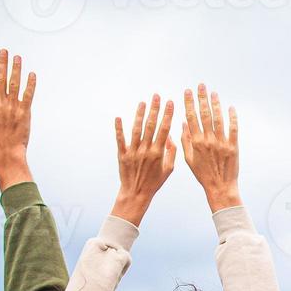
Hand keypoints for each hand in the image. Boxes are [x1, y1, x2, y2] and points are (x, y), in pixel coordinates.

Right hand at [0, 50, 35, 189]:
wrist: (7, 155)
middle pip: (0, 79)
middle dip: (1, 63)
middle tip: (3, 50)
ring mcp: (12, 108)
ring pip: (14, 84)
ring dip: (16, 69)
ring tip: (17, 57)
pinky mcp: (24, 113)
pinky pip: (28, 95)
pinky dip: (30, 84)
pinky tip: (32, 74)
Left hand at [111, 94, 176, 226]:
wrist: (136, 194)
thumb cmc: (154, 182)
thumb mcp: (168, 170)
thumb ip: (171, 153)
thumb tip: (170, 136)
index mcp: (158, 153)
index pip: (164, 129)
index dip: (168, 115)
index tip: (170, 102)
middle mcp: (146, 151)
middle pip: (151, 126)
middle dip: (154, 110)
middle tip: (156, 96)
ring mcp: (133, 152)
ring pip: (136, 130)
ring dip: (139, 115)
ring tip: (143, 102)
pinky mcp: (122, 155)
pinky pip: (120, 140)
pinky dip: (119, 129)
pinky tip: (118, 117)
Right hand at [181, 84, 239, 211]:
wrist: (219, 187)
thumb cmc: (203, 174)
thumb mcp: (189, 159)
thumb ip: (185, 141)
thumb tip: (183, 123)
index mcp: (196, 142)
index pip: (191, 118)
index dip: (189, 103)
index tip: (187, 91)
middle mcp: (208, 140)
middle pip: (204, 114)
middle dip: (202, 98)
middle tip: (201, 85)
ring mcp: (221, 143)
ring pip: (218, 119)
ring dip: (216, 104)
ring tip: (213, 92)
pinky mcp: (233, 147)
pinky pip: (233, 129)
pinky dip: (232, 117)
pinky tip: (230, 107)